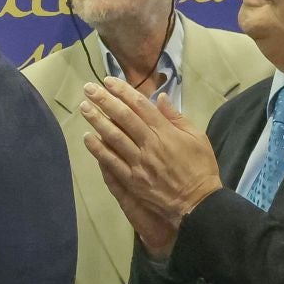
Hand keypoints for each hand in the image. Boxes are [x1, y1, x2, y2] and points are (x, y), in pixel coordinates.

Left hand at [81, 77, 222, 257]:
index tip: (108, 81)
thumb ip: (176, 117)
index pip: (140, 105)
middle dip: (103, 100)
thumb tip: (161, 97)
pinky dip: (98, 149)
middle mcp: (149, 143)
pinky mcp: (132, 179)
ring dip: (96, 120)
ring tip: (83, 107)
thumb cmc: (200, 167)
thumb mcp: (197, 137)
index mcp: (166, 131)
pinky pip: (112, 162)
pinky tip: (87, 138)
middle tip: (88, 88)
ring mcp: (139, 162)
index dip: (122, 91)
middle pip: (123, 117)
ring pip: (114, 137)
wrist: (198, 202)